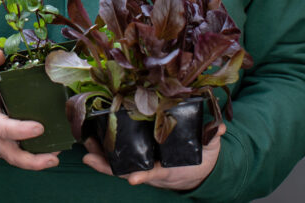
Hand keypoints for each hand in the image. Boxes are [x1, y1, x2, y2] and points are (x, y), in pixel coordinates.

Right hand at [0, 49, 60, 170]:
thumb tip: (0, 52)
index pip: (0, 127)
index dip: (19, 130)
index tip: (40, 127)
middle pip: (8, 153)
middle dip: (31, 159)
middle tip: (53, 156)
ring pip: (13, 159)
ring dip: (35, 162)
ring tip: (56, 157)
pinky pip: (15, 157)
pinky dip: (32, 159)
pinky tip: (50, 154)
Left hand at [82, 122, 225, 189]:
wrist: (200, 169)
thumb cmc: (202, 157)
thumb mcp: (209, 149)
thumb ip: (212, 137)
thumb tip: (219, 127)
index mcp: (169, 168)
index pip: (155, 173)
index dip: (144, 176)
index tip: (133, 179)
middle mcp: (153, 168)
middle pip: (127, 170)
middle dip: (108, 166)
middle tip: (89, 157)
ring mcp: (145, 164)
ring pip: (119, 165)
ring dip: (101, 159)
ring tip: (85, 149)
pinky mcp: (140, 158)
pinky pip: (119, 159)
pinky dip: (104, 154)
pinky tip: (91, 144)